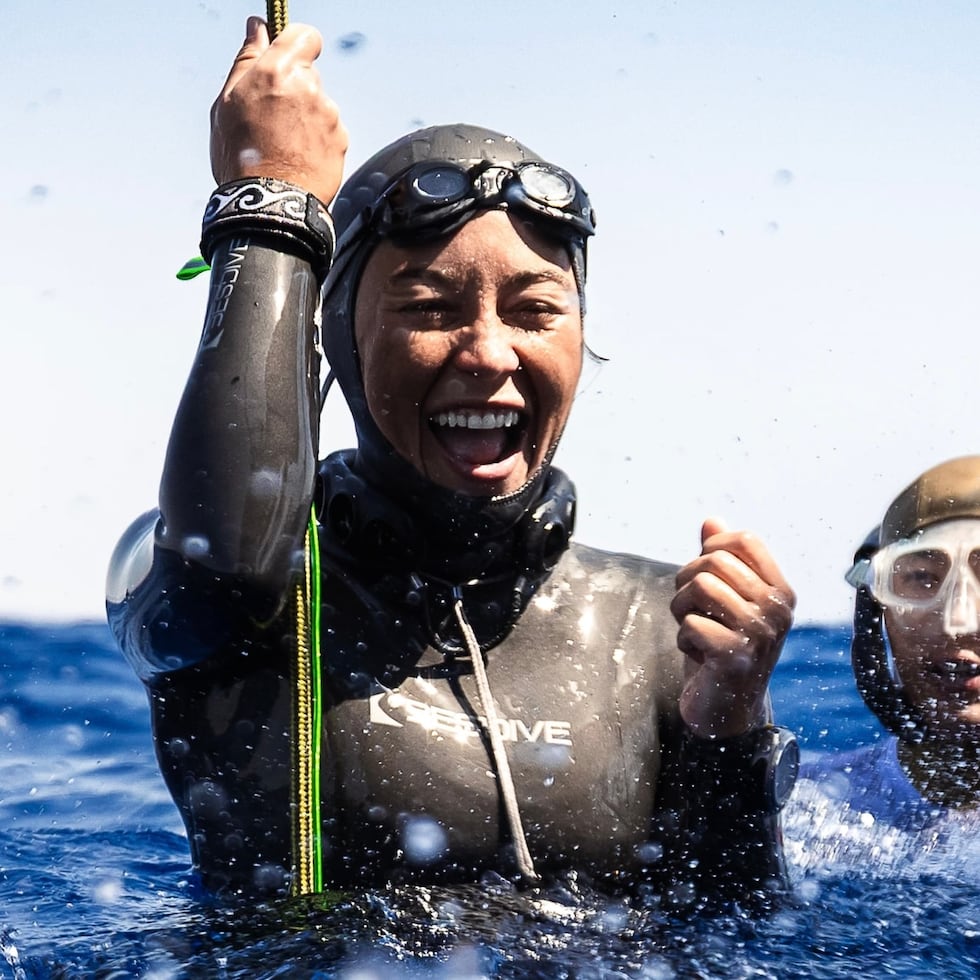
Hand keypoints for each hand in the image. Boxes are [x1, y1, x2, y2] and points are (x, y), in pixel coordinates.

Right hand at [210, 17, 347, 204]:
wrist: (270, 205)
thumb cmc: (242, 157)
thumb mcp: (227, 103)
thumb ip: (246, 60)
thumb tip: (257, 28)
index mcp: (277, 71)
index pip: (305, 36)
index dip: (296, 44)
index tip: (287, 59)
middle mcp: (308, 88)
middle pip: (308, 74)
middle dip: (293, 89)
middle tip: (271, 118)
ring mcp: (328, 115)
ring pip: (318, 105)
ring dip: (305, 118)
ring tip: (284, 144)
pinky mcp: (341, 140)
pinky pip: (329, 131)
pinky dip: (318, 140)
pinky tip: (299, 157)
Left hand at [670, 517, 795, 737]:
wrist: (726, 709)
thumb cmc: (722, 646)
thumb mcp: (725, 600)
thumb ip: (721, 560)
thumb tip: (712, 520)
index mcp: (780, 591)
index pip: (746, 540)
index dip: (712, 547)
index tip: (704, 573)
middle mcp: (777, 610)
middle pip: (714, 560)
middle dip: (687, 580)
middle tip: (692, 608)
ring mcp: (759, 634)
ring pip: (699, 587)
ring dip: (681, 608)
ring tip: (694, 629)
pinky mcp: (735, 657)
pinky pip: (690, 623)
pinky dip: (683, 638)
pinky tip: (699, 655)